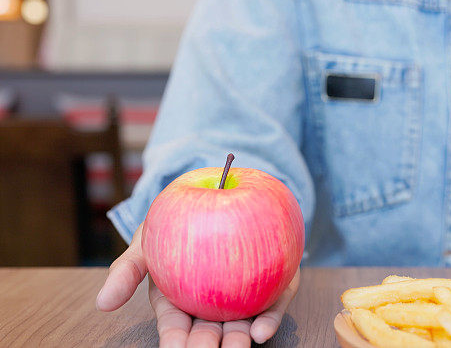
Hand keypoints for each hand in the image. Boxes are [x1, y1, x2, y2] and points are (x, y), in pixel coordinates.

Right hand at [96, 224, 299, 346]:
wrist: (218, 195)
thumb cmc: (172, 226)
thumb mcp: (145, 243)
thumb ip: (126, 271)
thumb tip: (102, 303)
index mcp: (178, 303)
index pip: (176, 328)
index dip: (176, 341)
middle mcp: (211, 305)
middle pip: (210, 332)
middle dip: (210, 346)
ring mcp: (242, 298)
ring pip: (241, 325)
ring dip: (240, 340)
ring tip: (242, 346)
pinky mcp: (271, 286)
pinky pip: (272, 304)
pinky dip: (269, 318)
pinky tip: (264, 329)